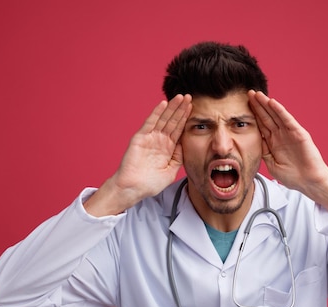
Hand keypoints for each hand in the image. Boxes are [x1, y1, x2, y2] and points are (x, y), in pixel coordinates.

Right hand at [84, 94, 191, 215]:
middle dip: (181, 109)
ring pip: (163, 119)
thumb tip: (184, 144)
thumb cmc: (150, 184)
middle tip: (190, 96)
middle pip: (172, 121)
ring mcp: (150, 138)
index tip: (193, 108)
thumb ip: (178, 158)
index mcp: (167, 148)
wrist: (133, 189)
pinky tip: (163, 104)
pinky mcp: (140, 137)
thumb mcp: (170, 171)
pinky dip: (156, 113)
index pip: (178, 129)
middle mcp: (159, 140)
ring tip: (180, 96)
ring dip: (171, 107)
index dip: (185, 118)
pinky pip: (150, 123)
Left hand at [248, 90, 327, 215]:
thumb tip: (253, 142)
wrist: (309, 182)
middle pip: (267, 117)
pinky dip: (280, 111)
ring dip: (267, 104)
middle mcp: (281, 135)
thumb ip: (264, 152)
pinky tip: (272, 103)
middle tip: (248, 93)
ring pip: (275, 115)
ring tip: (258, 94)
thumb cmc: (293, 176)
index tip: (242, 106)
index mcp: (273, 143)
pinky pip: (287, 120)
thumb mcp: (272, 164)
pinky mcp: (299, 133)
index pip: (261, 125)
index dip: (253, 115)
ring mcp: (289, 133)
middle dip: (258, 105)